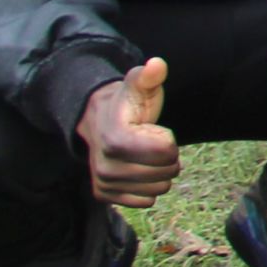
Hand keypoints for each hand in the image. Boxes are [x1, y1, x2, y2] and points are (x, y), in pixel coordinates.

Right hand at [79, 59, 179, 206]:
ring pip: (158, 189)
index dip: (169, 139)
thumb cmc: (127, 104)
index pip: (167, 152)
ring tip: (145, 156)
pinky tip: (138, 170)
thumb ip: (149, 76)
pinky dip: (149, 187)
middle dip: (168, 158)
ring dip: (160, 173)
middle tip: (151, 143)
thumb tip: (157, 65)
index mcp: (116, 140)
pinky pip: (146, 201)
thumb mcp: (138, 86)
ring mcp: (103, 183)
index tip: (153, 130)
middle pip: (165, 173)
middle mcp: (105, 166)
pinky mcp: (105, 196)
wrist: (97, 122)